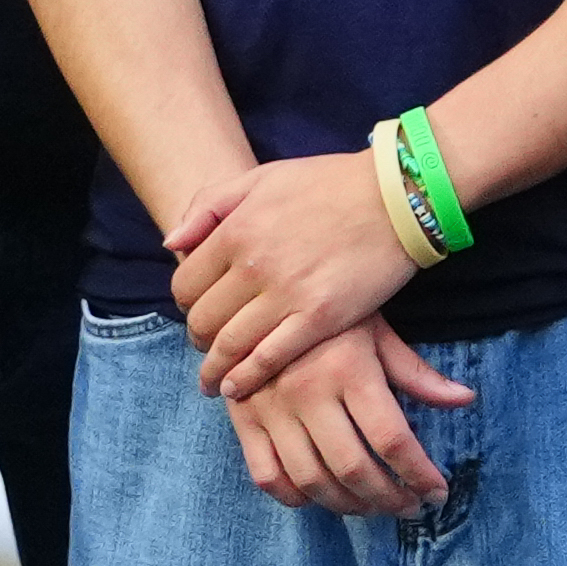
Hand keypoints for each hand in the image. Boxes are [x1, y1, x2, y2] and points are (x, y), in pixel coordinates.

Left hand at [168, 145, 426, 402]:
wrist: (395, 196)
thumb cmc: (329, 183)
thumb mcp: (261, 177)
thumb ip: (209, 205)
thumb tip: (171, 242)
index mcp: (235, 229)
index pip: (185, 284)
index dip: (185, 304)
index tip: (197, 311)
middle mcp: (252, 265)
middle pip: (203, 319)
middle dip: (198, 338)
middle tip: (206, 347)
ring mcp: (285, 295)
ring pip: (230, 345)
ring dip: (215, 368)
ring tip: (214, 380)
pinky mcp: (319, 319)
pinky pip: (269, 358)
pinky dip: (247, 378)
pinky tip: (237, 388)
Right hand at [231, 326, 461, 517]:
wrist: (259, 296)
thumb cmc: (330, 317)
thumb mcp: (378, 333)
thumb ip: (418, 374)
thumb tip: (465, 399)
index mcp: (348, 370)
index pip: (392, 440)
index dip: (419, 475)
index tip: (437, 493)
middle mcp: (307, 392)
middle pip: (354, 469)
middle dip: (389, 499)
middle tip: (409, 506)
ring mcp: (270, 410)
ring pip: (312, 481)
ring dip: (349, 506)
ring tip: (373, 506)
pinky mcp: (243, 420)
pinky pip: (267, 476)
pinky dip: (296, 498)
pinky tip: (321, 496)